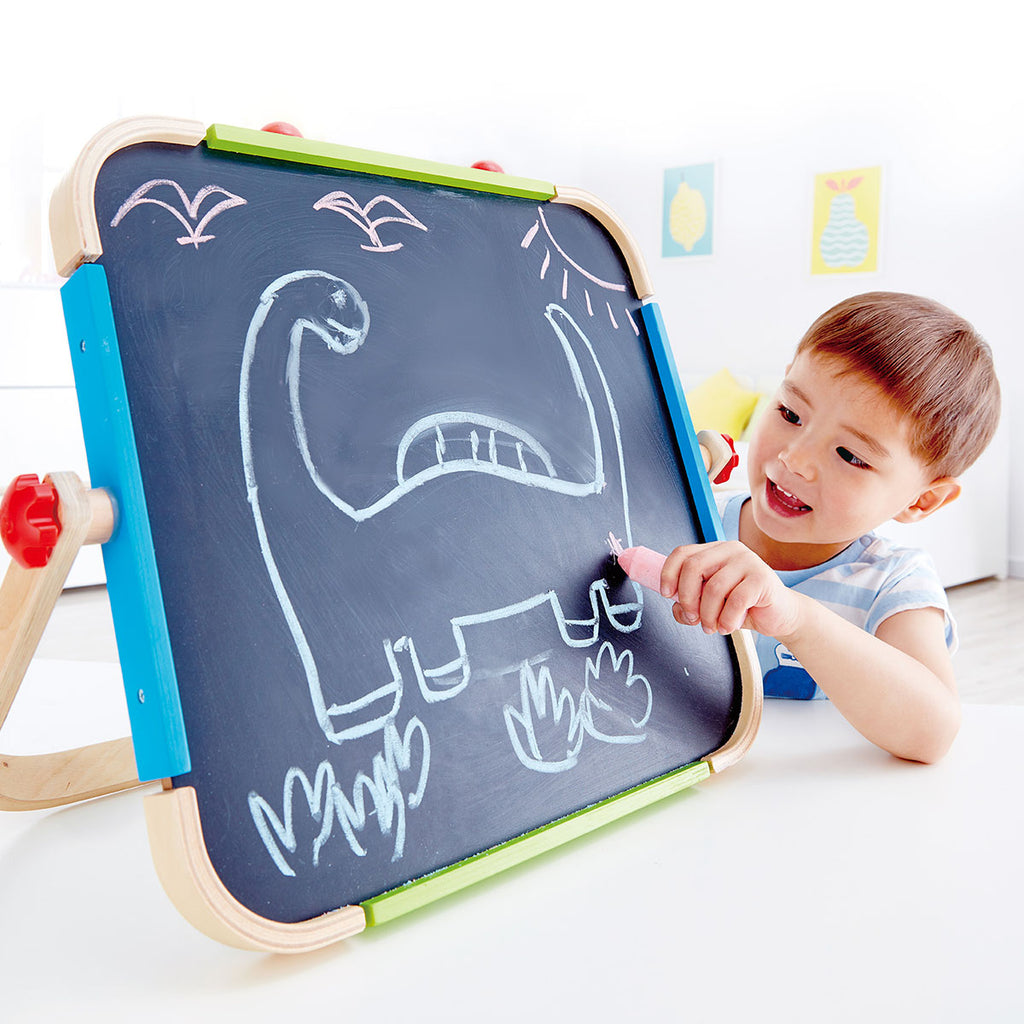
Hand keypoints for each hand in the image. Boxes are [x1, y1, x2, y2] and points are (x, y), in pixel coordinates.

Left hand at [661, 541, 802, 639]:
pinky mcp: (762, 578)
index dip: (669, 574)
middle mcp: (730, 550)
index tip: (667, 594)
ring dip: (708, 615)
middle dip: (687, 598)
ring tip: (712, 626)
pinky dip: (726, 620)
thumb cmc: (743, 607)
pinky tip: (728, 626)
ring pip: (713, 588)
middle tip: (693, 617)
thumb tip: (676, 607)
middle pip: (693, 567)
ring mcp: (748, 561)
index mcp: (714, 551)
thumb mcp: (710, 604)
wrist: (778, 616)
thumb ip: (689, 603)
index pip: (682, 553)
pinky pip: (735, 601)